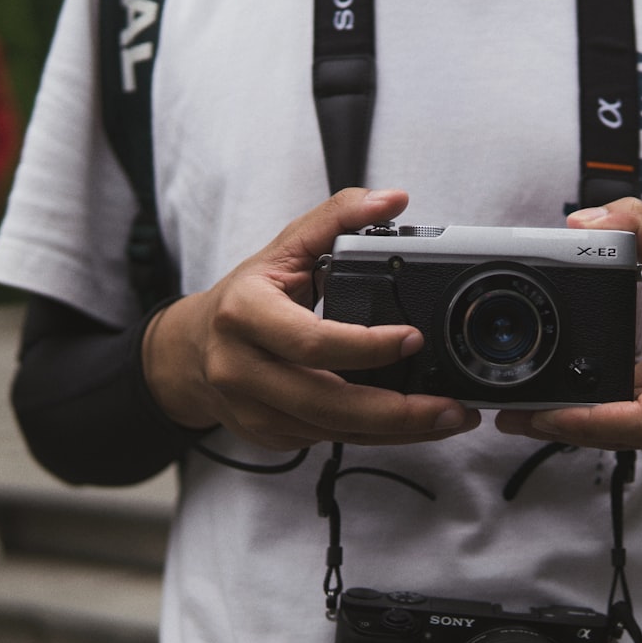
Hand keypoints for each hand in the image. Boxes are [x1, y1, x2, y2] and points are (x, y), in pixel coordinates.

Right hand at [142, 188, 480, 449]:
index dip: (366, 346)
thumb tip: (393, 200)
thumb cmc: (246, 297)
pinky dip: (377, 436)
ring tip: (447, 419)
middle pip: (327, 403)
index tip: (414, 338)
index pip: (311, 341)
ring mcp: (254, 411)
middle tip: (449, 408)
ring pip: (335, 432)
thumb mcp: (284, 248)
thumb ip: (339, 217)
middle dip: (396, 411)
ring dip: (398, 431)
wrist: (192, 351)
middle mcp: (242, 370)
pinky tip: (413, 427)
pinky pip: (331, 442)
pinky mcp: (270, 437)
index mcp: (244, 315)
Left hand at [496, 197, 641, 475]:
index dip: (587, 421)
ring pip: (635, 444)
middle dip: (570, 426)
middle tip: (519, 415)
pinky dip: (621, 427)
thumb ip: (641, 232)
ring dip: (594, 424)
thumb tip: (585, 220)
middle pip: (630, 436)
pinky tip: (610, 405)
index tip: (540, 415)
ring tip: (554, 402)